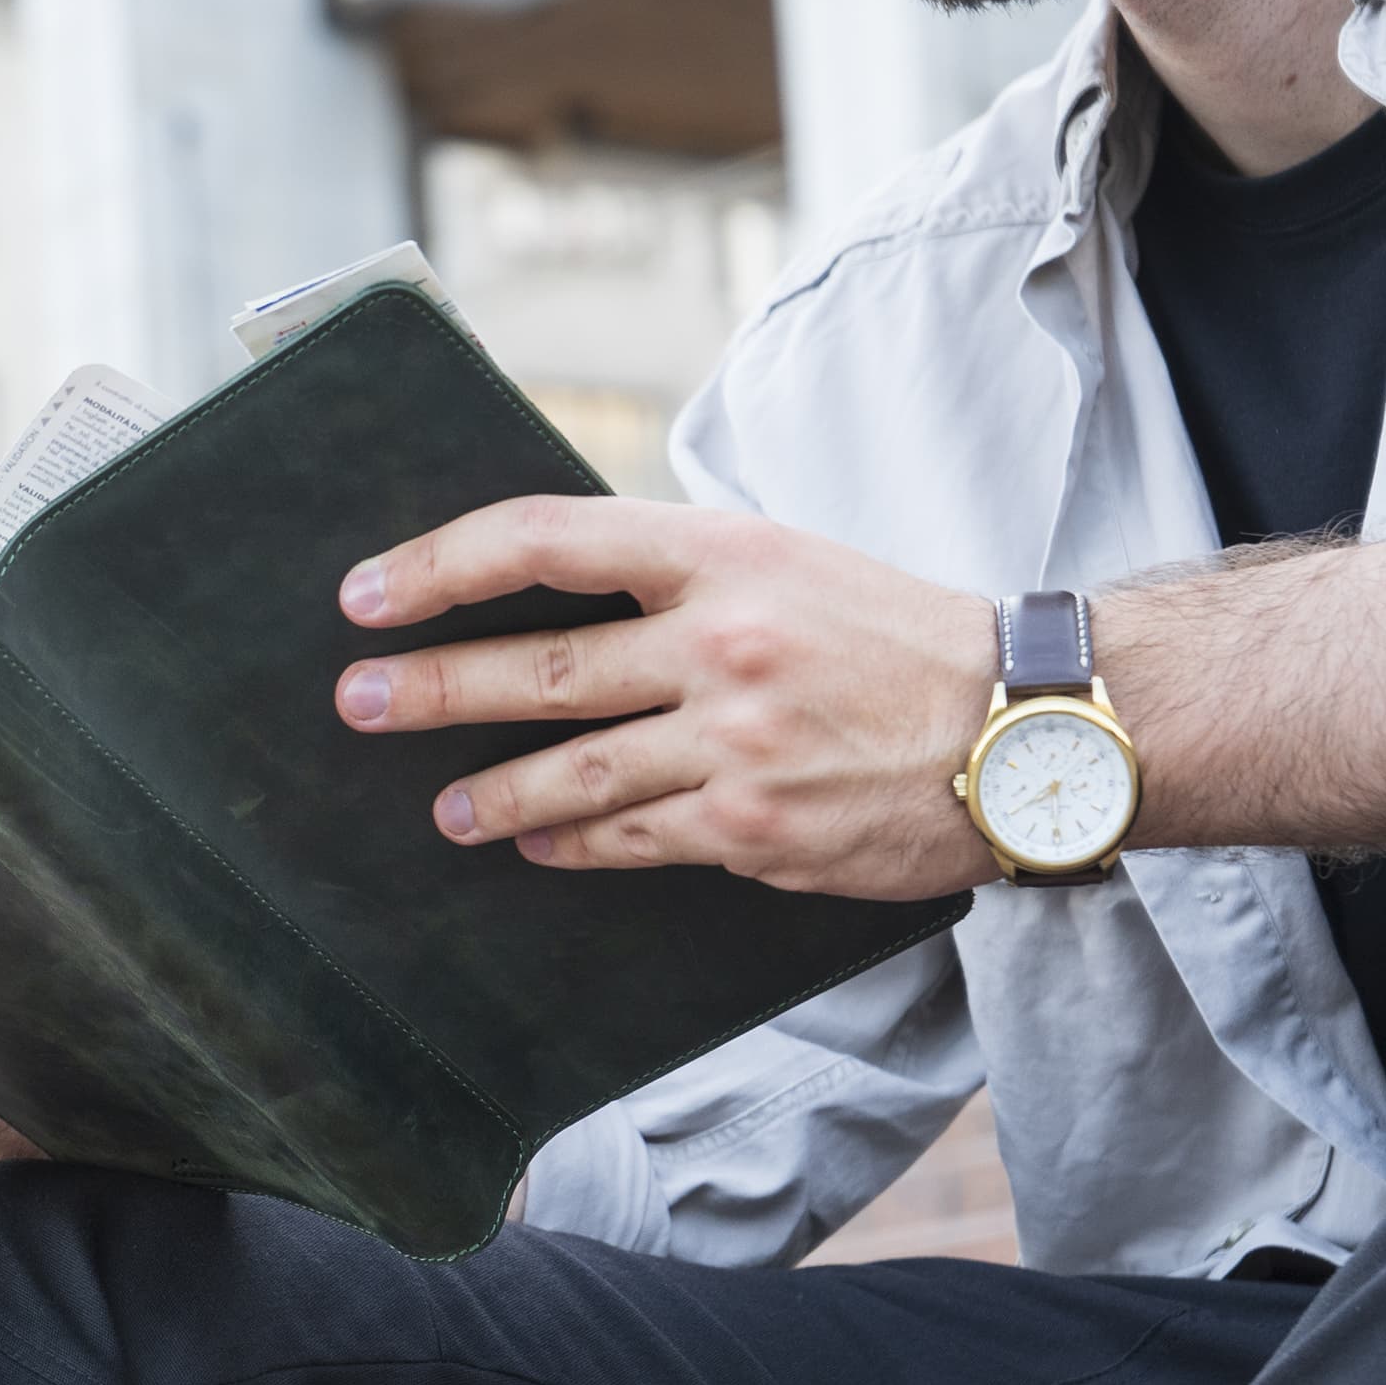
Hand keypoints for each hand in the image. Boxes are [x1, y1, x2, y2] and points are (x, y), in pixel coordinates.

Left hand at [331, 497, 996, 900]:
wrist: (1031, 726)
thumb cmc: (899, 635)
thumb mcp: (790, 561)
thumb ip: (677, 577)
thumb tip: (556, 596)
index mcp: (722, 553)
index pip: (544, 540)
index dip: (440, 564)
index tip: (368, 593)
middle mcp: (720, 644)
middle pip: (538, 670)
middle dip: (428, 690)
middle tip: (354, 703)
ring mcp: (736, 744)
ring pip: (572, 774)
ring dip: (491, 793)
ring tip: (441, 808)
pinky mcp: (755, 827)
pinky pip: (634, 839)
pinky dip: (574, 844)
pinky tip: (536, 844)